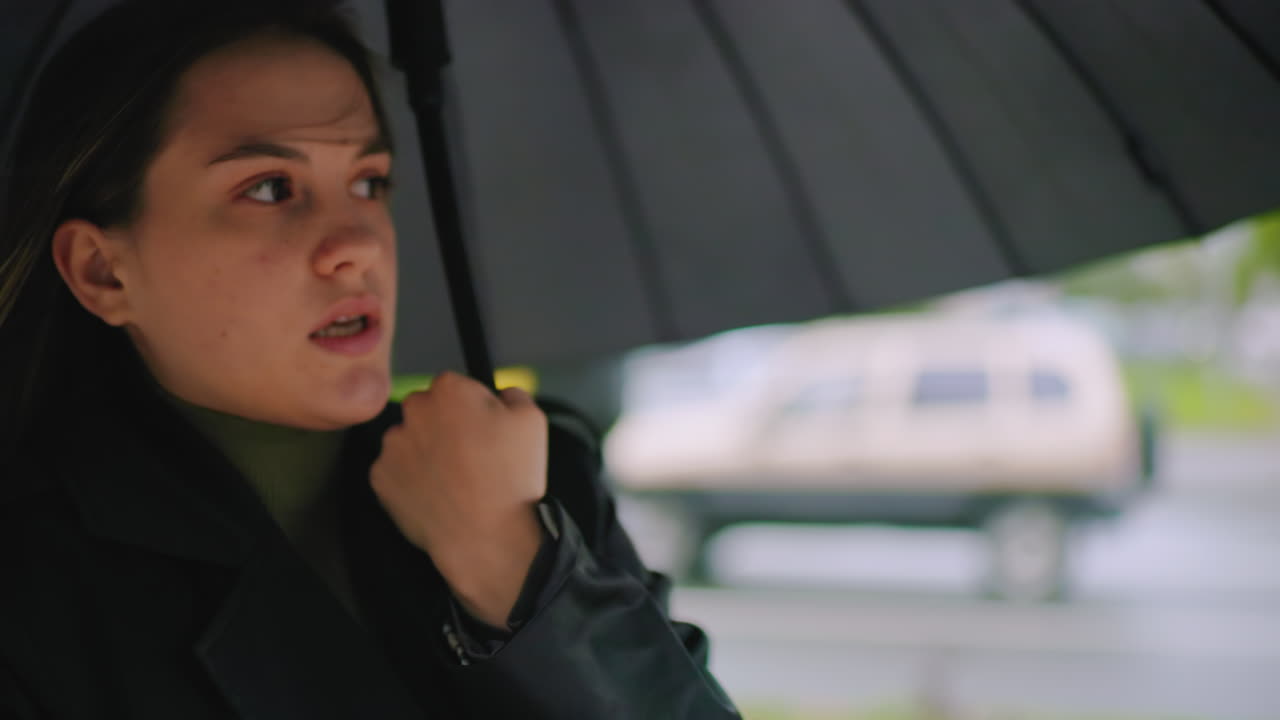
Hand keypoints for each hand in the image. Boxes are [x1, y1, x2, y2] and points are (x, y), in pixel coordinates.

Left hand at [370, 371, 547, 626]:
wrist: (486, 537)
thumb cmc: (512, 476)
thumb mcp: (532, 420)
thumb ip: (512, 393)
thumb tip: (498, 394)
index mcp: (449, 390)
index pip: (454, 386)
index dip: (471, 408)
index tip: (482, 432)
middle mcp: (413, 411)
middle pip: (425, 409)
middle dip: (442, 425)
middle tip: (468, 457)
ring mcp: (392, 446)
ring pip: (408, 440)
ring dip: (424, 451)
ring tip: (453, 481)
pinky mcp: (379, 478)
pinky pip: (395, 471)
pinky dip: (411, 480)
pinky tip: (436, 496)